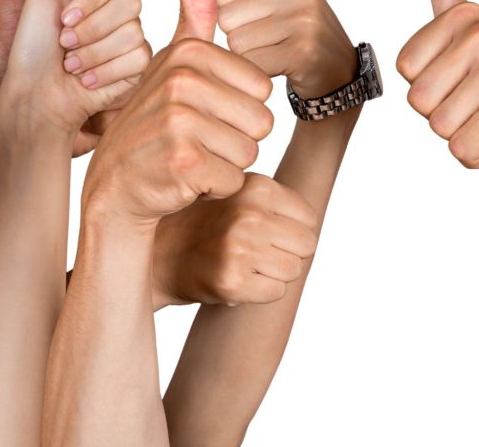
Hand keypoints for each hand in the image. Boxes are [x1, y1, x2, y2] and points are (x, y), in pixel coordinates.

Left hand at [0, 0, 147, 136]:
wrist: (32, 101)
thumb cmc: (24, 53)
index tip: (62, 17)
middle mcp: (110, 12)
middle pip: (131, 3)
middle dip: (91, 30)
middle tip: (63, 46)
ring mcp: (124, 40)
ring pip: (134, 33)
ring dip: (94, 55)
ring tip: (70, 67)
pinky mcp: (133, 69)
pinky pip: (138, 60)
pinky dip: (106, 74)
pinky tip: (84, 82)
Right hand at [82, 0, 272, 231]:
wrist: (117, 185)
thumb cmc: (154, 124)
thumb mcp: (171, 65)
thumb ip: (191, 17)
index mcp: (189, 54)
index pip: (262, 90)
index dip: (239, 110)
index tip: (203, 114)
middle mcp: (182, 82)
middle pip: (262, 121)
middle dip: (236, 140)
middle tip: (198, 142)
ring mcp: (180, 121)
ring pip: (249, 152)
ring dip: (225, 165)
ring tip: (191, 159)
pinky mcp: (182, 161)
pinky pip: (233, 178)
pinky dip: (214, 188)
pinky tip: (185, 180)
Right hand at [152, 174, 317, 306]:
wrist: (162, 254)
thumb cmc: (209, 226)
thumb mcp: (239, 194)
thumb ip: (276, 201)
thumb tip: (316, 225)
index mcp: (256, 186)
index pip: (308, 218)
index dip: (289, 229)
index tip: (263, 231)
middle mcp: (248, 214)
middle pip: (307, 244)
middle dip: (287, 252)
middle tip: (255, 251)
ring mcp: (240, 248)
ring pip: (294, 270)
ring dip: (273, 273)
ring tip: (243, 263)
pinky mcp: (232, 281)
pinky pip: (276, 292)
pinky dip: (260, 292)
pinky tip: (236, 279)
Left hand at [216, 0, 355, 97]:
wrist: (337, 74)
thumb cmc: (306, 26)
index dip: (233, 14)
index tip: (265, 19)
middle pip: (225, 18)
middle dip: (240, 36)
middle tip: (271, 40)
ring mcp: (303, 20)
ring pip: (235, 43)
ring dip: (248, 57)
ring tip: (276, 53)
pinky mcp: (302, 51)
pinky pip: (249, 64)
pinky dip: (256, 74)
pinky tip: (280, 69)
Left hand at [396, 0, 478, 171]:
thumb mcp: (471, 29)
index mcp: (466, 18)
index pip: (405, 67)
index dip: (427, 83)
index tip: (458, 77)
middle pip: (417, 98)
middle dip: (440, 111)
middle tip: (474, 102)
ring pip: (436, 124)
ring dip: (458, 133)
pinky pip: (459, 146)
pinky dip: (474, 154)